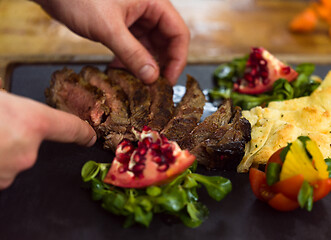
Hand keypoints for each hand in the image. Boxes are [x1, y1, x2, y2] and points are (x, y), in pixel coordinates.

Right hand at [0, 92, 95, 189]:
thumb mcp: (2, 100)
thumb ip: (18, 110)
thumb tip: (17, 113)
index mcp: (32, 123)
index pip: (71, 128)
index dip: (82, 132)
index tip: (89, 136)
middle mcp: (28, 152)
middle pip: (33, 145)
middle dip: (17, 137)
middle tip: (0, 127)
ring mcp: (13, 172)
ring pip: (15, 161)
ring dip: (4, 152)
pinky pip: (2, 171)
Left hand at [35, 0, 189, 84]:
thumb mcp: (109, 28)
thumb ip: (132, 53)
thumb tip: (151, 77)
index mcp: (154, 3)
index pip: (178, 33)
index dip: (178, 58)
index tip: (169, 79)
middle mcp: (148, 11)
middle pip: (166, 42)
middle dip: (161, 65)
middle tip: (154, 86)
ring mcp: (135, 19)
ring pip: (149, 47)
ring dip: (144, 65)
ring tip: (137, 82)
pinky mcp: (122, 27)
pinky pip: (134, 48)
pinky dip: (130, 61)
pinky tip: (121, 71)